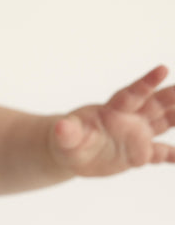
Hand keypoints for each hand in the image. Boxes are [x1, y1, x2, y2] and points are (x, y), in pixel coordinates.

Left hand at [50, 65, 174, 176]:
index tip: (163, 69)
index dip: (147, 82)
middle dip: (172, 96)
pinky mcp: (139, 153)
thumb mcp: (65, 137)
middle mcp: (130, 118)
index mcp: (114, 110)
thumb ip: (67, 131)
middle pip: (156, 104)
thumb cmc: (68, 139)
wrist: (72, 151)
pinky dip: (171, 154)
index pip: (133, 93)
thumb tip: (60, 128)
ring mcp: (137, 134)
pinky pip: (160, 152)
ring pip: (163, 122)